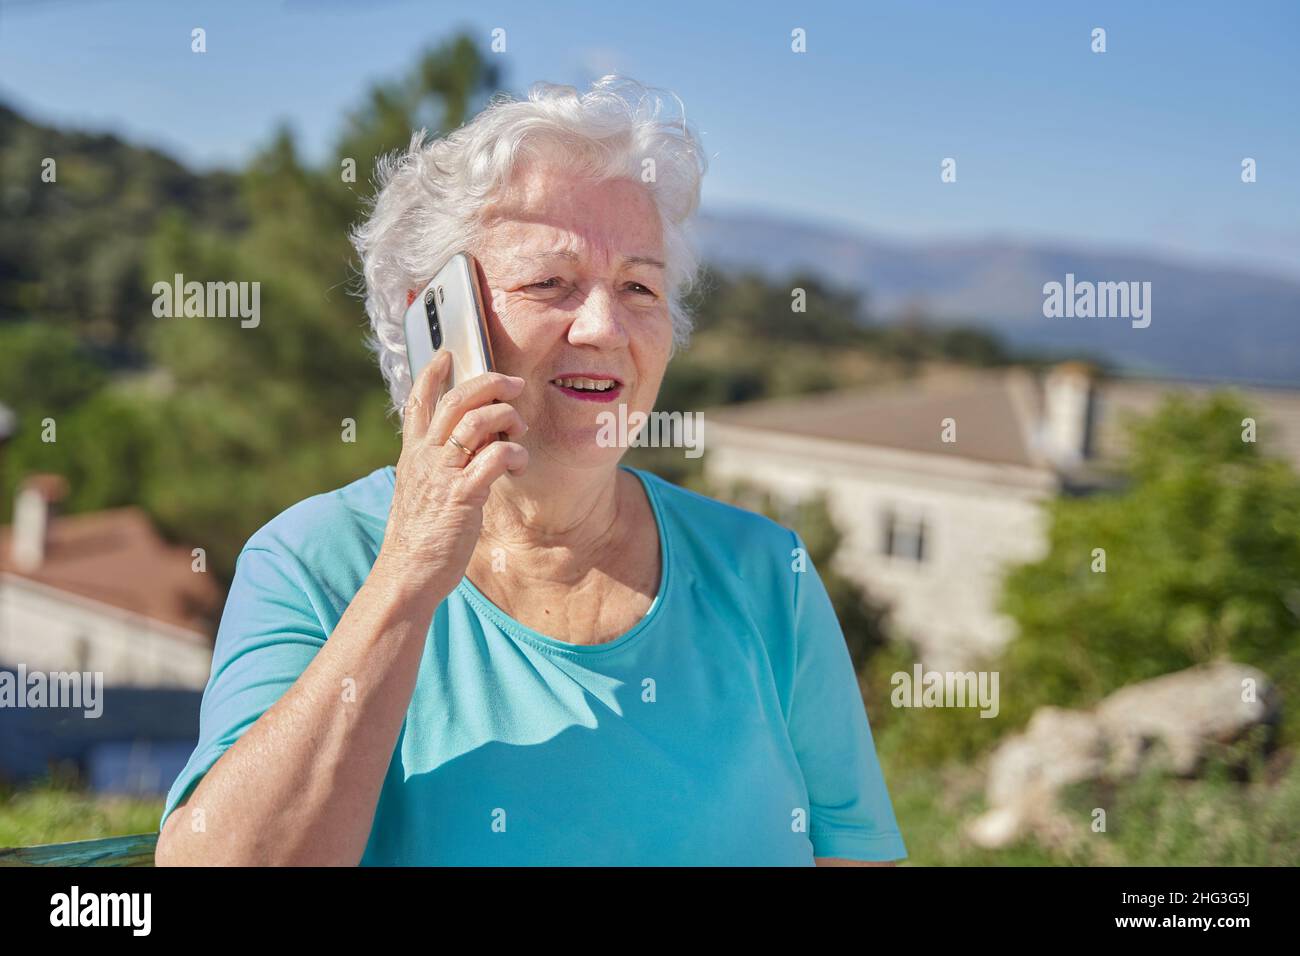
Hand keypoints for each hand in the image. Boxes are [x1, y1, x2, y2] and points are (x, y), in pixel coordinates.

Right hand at [376, 350, 529, 600]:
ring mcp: (442, 475)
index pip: (418, 403)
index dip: (431, 374)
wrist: (406, 574)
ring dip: (505, 416)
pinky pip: (493, 458)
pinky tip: (518, 462)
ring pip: (475, 422)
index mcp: (413, 455)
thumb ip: (438, 468)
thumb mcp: (421, 493)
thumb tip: (467, 451)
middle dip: (488, 383)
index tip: (446, 353)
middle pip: (455, 400)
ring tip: (519, 429)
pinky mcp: (461, 496)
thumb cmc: (420, 538)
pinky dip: (512, 453)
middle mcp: (425, 458)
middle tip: (513, 383)